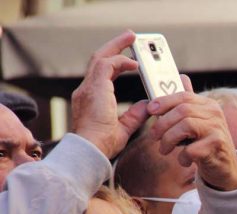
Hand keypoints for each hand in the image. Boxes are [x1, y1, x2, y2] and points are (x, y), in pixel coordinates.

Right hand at [71, 30, 148, 158]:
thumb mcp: (125, 128)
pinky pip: (106, 65)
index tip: (131, 60)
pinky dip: (120, 60)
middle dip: (115, 46)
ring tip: (132, 37)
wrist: (91, 150)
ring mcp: (88, 88)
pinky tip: (135, 63)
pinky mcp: (94, 87)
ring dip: (117, 46)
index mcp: (91, 99)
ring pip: (101, 57)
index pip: (103, 74)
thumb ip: (135, 115)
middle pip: (100, 60)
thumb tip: (147, 105)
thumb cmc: (103, 145)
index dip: (117, 64)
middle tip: (130, 37)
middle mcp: (87, 90)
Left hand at [147, 76, 236, 190]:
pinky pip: (191, 149)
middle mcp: (215, 113)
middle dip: (162, 124)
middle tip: (154, 137)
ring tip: (164, 150)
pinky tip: (184, 161)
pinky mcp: (217, 145)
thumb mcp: (199, 121)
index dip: (164, 101)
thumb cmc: (206, 144)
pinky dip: (183, 156)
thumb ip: (189, 103)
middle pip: (182, 111)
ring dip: (168, 140)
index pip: (184, 96)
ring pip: (185, 126)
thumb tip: (181, 78)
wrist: (225, 168)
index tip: (150, 110)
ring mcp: (218, 129)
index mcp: (208, 105)